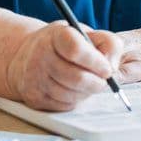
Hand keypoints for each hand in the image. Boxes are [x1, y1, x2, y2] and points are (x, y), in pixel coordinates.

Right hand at [5, 21, 121, 110]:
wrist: (28, 56)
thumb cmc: (66, 45)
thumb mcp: (88, 34)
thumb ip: (108, 44)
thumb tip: (112, 68)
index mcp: (56, 35)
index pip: (75, 50)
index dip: (96, 62)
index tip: (107, 69)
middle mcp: (41, 55)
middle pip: (76, 77)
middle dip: (96, 82)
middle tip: (104, 81)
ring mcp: (35, 77)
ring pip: (71, 94)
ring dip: (87, 92)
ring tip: (89, 83)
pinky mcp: (34, 97)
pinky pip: (63, 105)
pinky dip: (75, 100)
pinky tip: (75, 90)